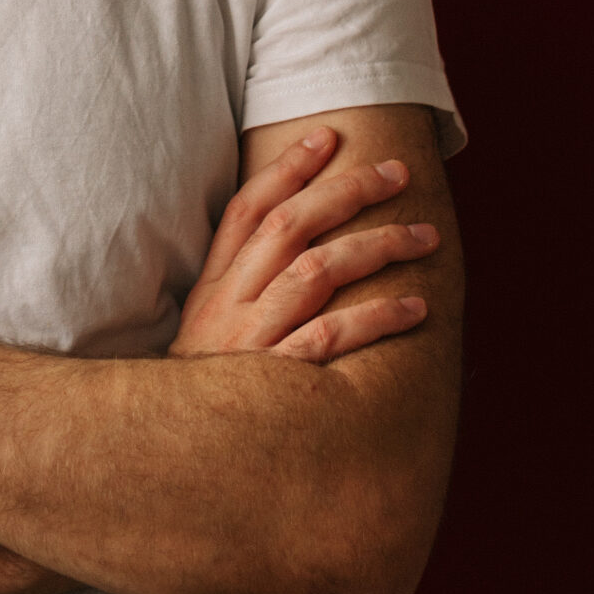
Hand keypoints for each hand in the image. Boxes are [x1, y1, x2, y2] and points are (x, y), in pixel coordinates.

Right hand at [171, 126, 439, 363]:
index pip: (248, 209)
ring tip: (422, 236)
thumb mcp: (205, 330)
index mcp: (213, 286)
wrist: (171, 457)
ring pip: (317, 272)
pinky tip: (414, 308)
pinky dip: (376, 318)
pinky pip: (331, 338)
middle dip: (347, 191)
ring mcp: (252, 340)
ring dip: (376, 247)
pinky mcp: (277, 380)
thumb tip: (290, 241)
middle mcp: (230, 304)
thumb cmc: (205, 389)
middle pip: (290, 226)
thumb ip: (239, 287)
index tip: (327, 137)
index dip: (287, 169)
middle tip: (396, 173)